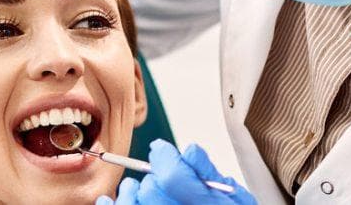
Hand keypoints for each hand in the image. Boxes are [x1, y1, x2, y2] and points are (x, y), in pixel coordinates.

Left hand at [97, 140, 256, 204]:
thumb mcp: (234, 196)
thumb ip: (209, 174)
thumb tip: (189, 152)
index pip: (174, 177)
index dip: (165, 157)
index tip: (161, 150)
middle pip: (150, 192)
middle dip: (150, 178)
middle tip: (154, 177)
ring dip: (129, 192)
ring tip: (133, 188)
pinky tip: (116, 200)